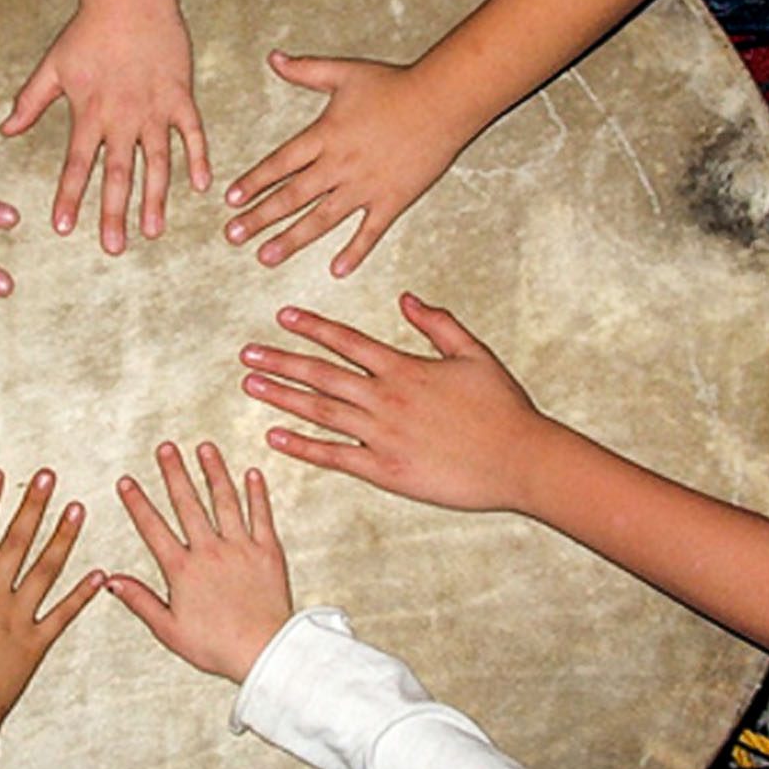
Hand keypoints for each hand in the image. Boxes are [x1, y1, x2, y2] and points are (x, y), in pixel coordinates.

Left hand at [0, 0, 209, 253]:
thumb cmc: (87, 30)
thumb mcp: (52, 66)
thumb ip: (29, 102)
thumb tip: (4, 130)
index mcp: (89, 112)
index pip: (77, 164)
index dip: (69, 197)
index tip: (63, 228)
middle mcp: (122, 116)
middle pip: (118, 173)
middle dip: (114, 213)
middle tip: (113, 248)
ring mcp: (155, 108)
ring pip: (157, 162)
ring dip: (156, 198)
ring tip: (153, 230)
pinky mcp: (180, 95)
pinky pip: (193, 133)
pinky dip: (200, 159)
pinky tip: (204, 187)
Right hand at [108, 442, 290, 683]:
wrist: (264, 651)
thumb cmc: (216, 646)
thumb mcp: (169, 629)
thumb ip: (140, 600)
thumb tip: (111, 581)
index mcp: (183, 570)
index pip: (153, 528)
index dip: (137, 503)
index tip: (126, 481)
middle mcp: (210, 551)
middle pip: (188, 504)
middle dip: (174, 472)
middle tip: (165, 448)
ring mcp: (240, 548)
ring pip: (224, 500)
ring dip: (214, 472)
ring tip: (205, 448)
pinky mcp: (268, 551)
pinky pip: (261, 515)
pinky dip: (257, 493)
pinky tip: (252, 473)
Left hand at [224, 51, 466, 276]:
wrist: (442, 101)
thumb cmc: (394, 84)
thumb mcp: (344, 73)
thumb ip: (305, 70)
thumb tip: (273, 58)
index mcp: (325, 136)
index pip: (279, 164)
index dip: (254, 182)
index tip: (230, 200)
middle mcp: (339, 165)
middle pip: (291, 196)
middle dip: (259, 218)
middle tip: (233, 236)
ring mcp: (365, 186)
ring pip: (321, 219)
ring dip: (291, 240)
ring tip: (265, 257)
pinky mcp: (392, 199)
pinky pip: (370, 231)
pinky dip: (354, 252)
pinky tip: (336, 270)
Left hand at [241, 296, 552, 511]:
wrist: (522, 460)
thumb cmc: (503, 408)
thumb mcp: (474, 354)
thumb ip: (438, 323)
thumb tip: (406, 298)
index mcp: (405, 368)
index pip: (347, 341)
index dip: (312, 326)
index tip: (283, 315)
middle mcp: (387, 398)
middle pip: (322, 374)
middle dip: (281, 361)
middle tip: (247, 353)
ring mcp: (383, 435)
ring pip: (320, 411)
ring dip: (282, 397)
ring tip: (250, 386)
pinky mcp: (386, 470)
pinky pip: (335, 456)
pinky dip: (303, 447)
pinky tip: (275, 437)